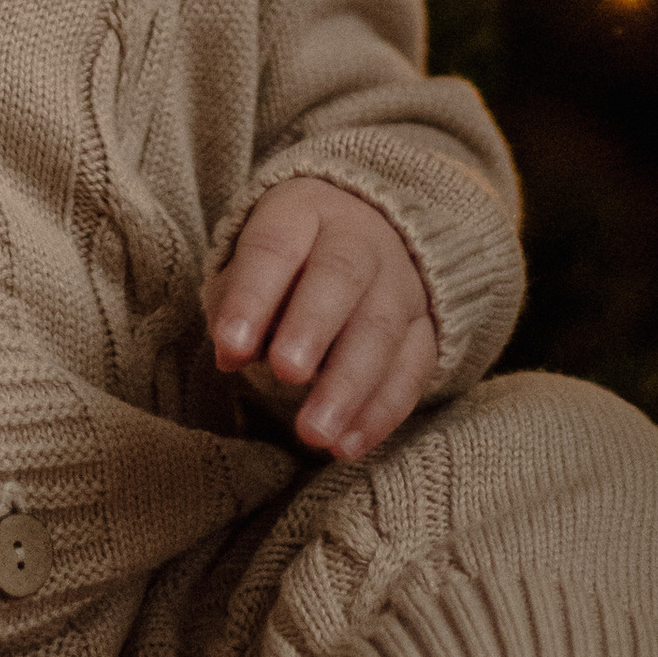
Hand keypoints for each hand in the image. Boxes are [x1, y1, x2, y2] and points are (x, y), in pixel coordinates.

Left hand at [206, 180, 437, 463]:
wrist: (365, 232)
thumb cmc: (287, 260)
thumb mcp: (249, 262)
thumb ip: (234, 302)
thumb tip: (232, 355)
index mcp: (302, 211)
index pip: (275, 246)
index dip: (253, 296)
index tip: (230, 348)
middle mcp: (359, 238)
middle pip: (341, 277)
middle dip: (313, 327)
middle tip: (285, 374)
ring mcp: (399, 281)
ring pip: (381, 328)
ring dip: (349, 386)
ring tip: (315, 433)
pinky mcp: (427, 325)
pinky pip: (413, 368)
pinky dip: (381, 411)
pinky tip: (348, 445)